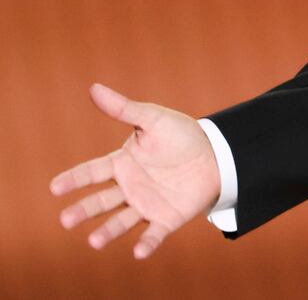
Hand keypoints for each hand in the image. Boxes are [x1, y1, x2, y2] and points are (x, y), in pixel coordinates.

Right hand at [50, 83, 220, 258]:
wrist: (217, 154)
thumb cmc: (182, 135)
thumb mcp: (154, 119)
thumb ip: (125, 109)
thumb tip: (94, 89)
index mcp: (121, 163)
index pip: (92, 172)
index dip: (74, 179)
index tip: (55, 187)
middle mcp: (128, 187)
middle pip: (101, 200)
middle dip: (84, 210)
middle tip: (66, 219)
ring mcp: (146, 204)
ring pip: (121, 220)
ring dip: (108, 231)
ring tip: (94, 241)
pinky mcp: (167, 218)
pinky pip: (154, 233)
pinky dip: (147, 243)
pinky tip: (139, 252)